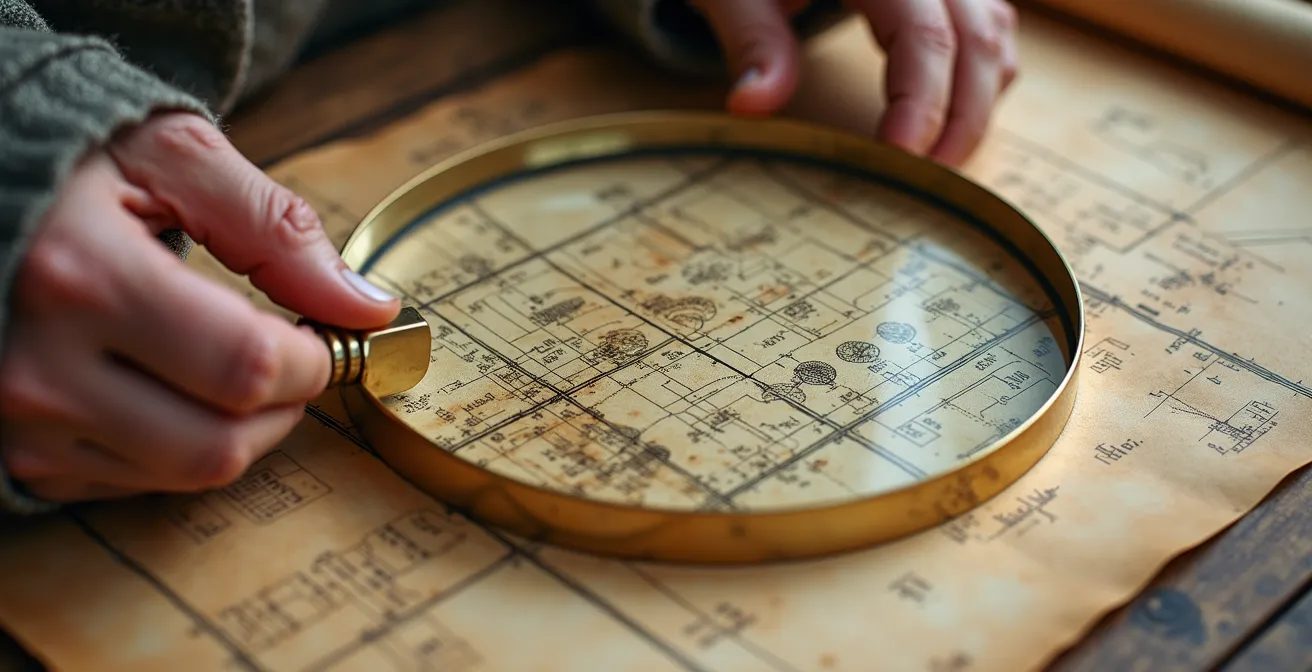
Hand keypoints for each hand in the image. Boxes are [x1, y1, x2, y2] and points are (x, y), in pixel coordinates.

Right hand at [0, 113, 399, 502]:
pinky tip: (174, 388)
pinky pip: (133, 484)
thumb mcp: (174, 157)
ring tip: (236, 368)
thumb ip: (276, 230)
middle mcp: (39, 367)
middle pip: (219, 443)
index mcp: (83, 278)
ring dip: (239, 430)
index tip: (324, 337)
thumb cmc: (70, 162)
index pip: (245, 366)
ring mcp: (19, 421)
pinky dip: (179, 446)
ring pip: (182, 474)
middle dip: (285, 407)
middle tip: (294, 361)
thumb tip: (367, 308)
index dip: (313, 361)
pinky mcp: (14, 452)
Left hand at [693, 0, 1019, 164]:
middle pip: (977, 42)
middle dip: (960, 121)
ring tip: (934, 165)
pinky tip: (943, 126)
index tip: (900, 159)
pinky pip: (991, 32)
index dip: (922, 104)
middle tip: (925, 184)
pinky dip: (978, 82)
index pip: (924, 36)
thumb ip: (753, 40)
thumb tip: (752, 103)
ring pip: (993, 38)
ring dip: (975, 105)